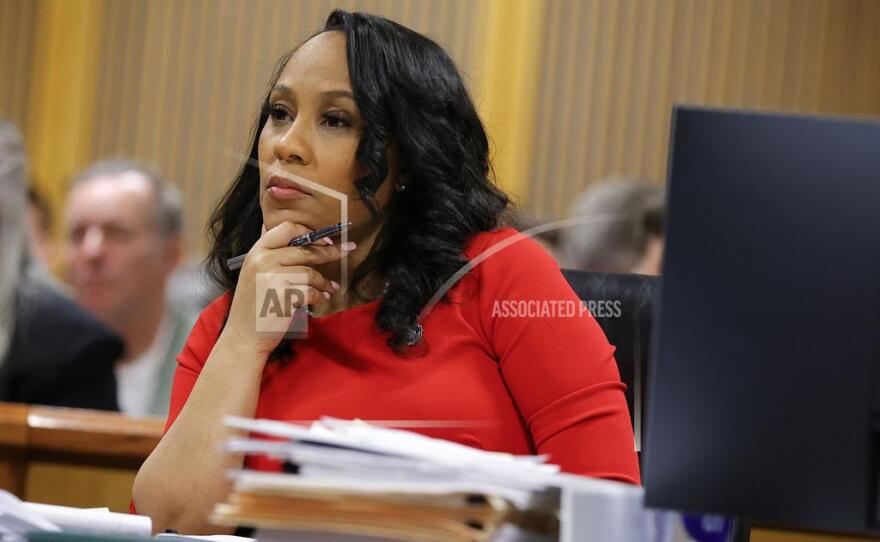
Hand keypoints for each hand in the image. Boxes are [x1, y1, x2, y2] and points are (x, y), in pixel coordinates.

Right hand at [221, 221, 354, 358]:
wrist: (244, 337)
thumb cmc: (254, 306)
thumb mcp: (254, 273)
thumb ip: (270, 254)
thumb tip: (286, 230)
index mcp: (256, 252)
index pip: (286, 228)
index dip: (309, 232)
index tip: (326, 239)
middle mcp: (262, 261)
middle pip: (304, 249)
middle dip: (330, 251)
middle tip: (348, 250)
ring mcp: (271, 278)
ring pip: (310, 273)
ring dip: (324, 282)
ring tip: (330, 288)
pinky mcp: (283, 296)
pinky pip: (311, 291)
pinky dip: (320, 296)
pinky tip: (322, 299)